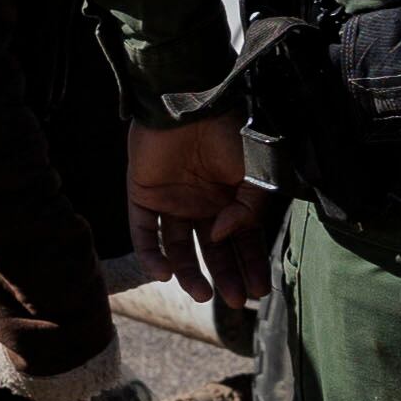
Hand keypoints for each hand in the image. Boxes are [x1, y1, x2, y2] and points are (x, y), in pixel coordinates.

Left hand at [129, 116, 273, 306]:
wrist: (189, 100)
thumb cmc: (230, 131)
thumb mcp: (256, 172)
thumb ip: (248, 209)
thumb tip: (222, 236)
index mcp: (231, 198)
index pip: (242, 240)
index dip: (250, 265)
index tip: (258, 291)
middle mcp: (201, 204)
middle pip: (211, 249)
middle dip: (224, 275)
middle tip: (233, 300)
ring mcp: (171, 202)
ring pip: (177, 247)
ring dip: (189, 272)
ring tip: (201, 293)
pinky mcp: (142, 196)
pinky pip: (143, 232)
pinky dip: (151, 255)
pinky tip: (164, 273)